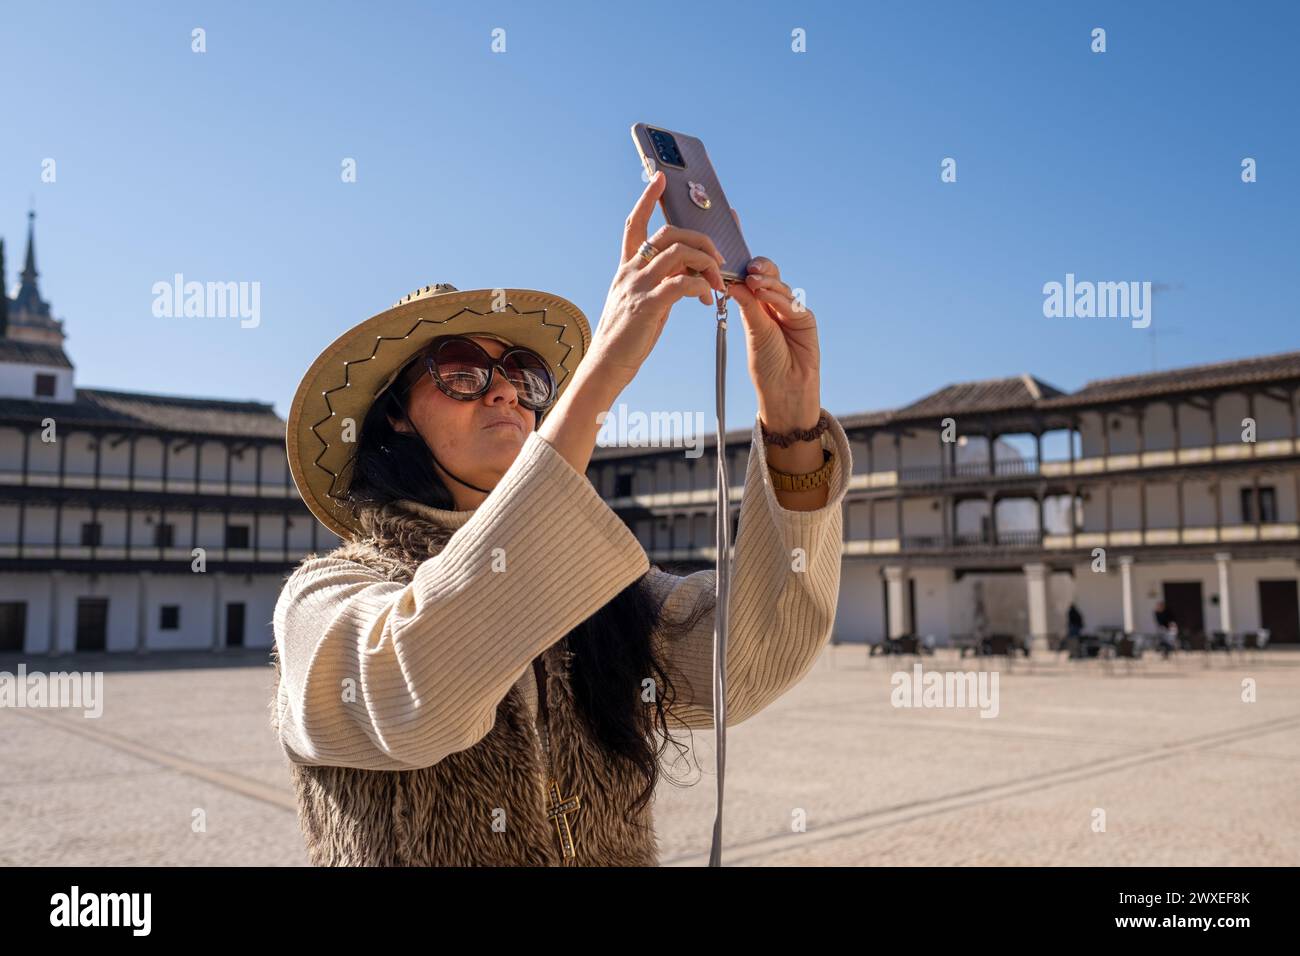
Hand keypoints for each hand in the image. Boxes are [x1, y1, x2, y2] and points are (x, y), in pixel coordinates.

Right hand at [585, 171, 727, 389]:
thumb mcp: (642, 301)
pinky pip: (681, 283)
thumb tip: (688, 274)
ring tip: (717, 284)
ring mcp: (638, 287)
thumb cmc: (627, 336)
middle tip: (718, 259)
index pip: (635, 223)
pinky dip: (700, 285)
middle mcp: (630, 271)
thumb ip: (660, 282)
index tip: (660, 178)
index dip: (647, 199)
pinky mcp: (648, 306)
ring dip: (706, 264)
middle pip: (668, 234)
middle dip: (700, 239)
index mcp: (627, 267)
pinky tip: (706, 298)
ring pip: (679, 253)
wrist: (606, 365)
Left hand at [725, 209, 820, 432]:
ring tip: (753, 279)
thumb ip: (747, 304)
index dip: (740, 253)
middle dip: (757, 265)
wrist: (786, 392)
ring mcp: (790, 309)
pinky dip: (777, 296)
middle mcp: (773, 303)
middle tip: (746, 266)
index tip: (729, 227)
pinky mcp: (805, 318)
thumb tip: (733, 279)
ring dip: (766, 281)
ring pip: (778, 285)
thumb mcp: (752, 331)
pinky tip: (765, 294)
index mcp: (756, 304)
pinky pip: (790, 301)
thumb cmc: (767, 366)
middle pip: (766, 273)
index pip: (747, 273)